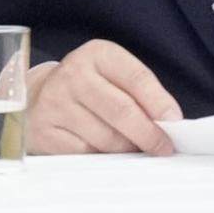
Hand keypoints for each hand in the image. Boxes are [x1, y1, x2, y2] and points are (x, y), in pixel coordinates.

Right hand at [27, 37, 180, 155]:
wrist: (38, 95)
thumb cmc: (90, 88)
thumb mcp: (116, 76)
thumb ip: (143, 94)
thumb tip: (170, 124)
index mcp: (98, 54)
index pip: (137, 78)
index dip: (160, 104)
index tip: (175, 123)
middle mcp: (72, 75)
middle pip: (122, 111)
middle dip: (149, 134)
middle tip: (163, 147)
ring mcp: (54, 103)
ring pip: (106, 138)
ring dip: (127, 148)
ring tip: (133, 147)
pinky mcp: (43, 132)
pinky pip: (85, 154)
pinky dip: (103, 157)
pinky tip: (105, 151)